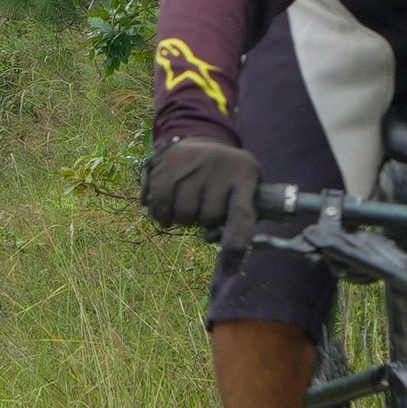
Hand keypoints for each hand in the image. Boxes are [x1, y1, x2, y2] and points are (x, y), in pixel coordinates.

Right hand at [140, 136, 260, 254]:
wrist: (200, 138)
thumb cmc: (227, 176)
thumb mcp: (247, 187)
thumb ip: (243, 219)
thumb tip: (230, 266)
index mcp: (244, 175)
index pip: (242, 215)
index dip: (236, 244)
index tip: (229, 269)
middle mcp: (217, 167)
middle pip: (207, 218)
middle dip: (204, 220)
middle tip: (204, 207)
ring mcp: (189, 164)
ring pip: (182, 214)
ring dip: (182, 218)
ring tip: (186, 205)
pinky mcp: (165, 164)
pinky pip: (159, 205)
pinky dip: (161, 214)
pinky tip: (166, 208)